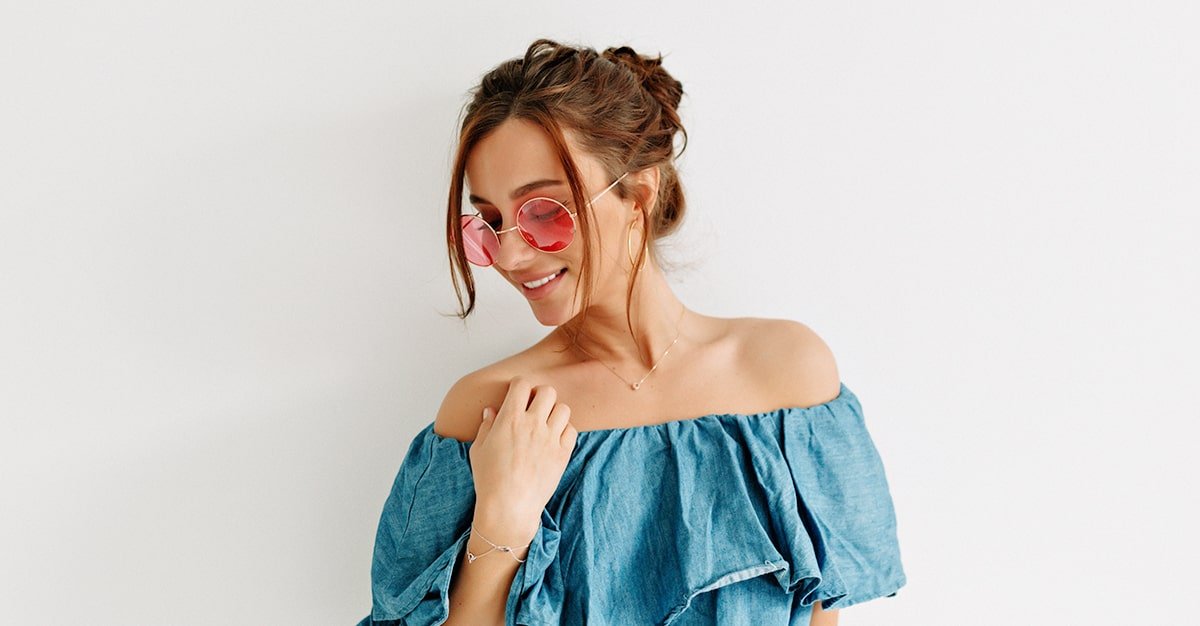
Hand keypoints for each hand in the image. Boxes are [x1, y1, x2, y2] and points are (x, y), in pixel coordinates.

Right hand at [469, 375, 577, 533]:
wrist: (509, 507)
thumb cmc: (489, 480)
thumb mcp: (479, 449)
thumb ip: (487, 426)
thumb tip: (491, 411)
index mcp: (509, 419)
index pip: (522, 384)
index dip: (520, 386)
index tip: (518, 395)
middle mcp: (532, 424)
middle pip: (547, 391)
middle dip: (540, 396)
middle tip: (534, 408)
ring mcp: (550, 438)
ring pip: (563, 408)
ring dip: (554, 413)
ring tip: (546, 424)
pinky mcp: (562, 454)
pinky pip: (572, 430)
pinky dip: (564, 432)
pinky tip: (554, 440)